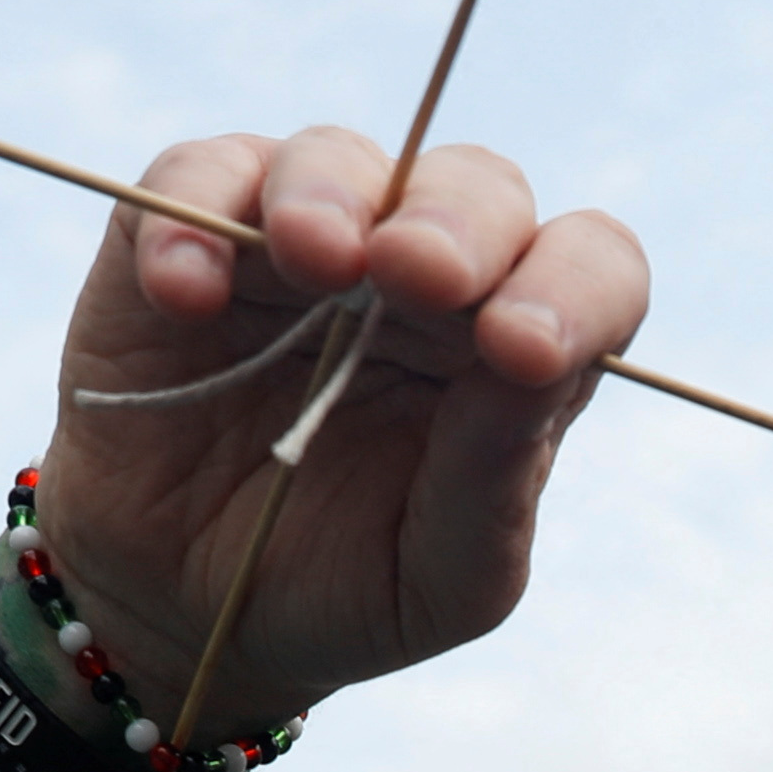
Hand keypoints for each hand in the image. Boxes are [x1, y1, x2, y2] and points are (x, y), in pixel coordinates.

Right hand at [32, 127, 650, 733]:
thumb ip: (494, 482)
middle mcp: (421, 278)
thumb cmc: (338, 590)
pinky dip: (192, 218)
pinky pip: (196, 177)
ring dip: (329, 194)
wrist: (182, 613)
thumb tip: (531, 363)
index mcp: (510, 351)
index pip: (589, 270)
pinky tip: (185, 293)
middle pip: (477, 189)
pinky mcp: (190, 233)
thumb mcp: (442, 577)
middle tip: (418, 272)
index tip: (522, 348)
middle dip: (458, 222)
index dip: (574, 288)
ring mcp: (305, 243)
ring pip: (337, 158)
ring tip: (311, 257)